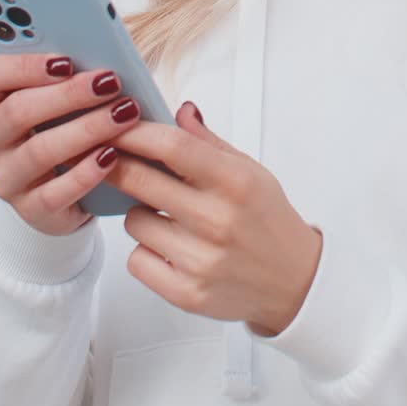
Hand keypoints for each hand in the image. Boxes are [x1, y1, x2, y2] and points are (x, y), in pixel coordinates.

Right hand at [0, 53, 141, 235]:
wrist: (64, 187)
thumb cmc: (63, 126)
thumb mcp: (58, 98)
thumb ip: (68, 75)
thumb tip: (100, 58)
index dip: (23, 65)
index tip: (66, 60)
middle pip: (18, 111)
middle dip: (68, 95)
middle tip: (110, 83)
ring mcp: (5, 177)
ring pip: (39, 151)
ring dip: (86, 129)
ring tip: (123, 114)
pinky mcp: (29, 209)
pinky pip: (55, 193)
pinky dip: (86, 173)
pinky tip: (111, 157)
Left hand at [105, 103, 322, 336]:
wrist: (295, 281)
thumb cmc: (268, 220)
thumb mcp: (250, 171)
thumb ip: (209, 143)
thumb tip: (181, 112)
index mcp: (236, 182)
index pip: (171, 146)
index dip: (135, 133)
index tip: (114, 126)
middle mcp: (217, 220)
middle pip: (140, 180)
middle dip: (116, 165)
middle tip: (111, 160)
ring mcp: (201, 259)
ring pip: (134, 221)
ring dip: (140, 213)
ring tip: (166, 215)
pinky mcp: (186, 293)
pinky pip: (136, 260)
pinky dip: (146, 251)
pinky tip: (169, 246)